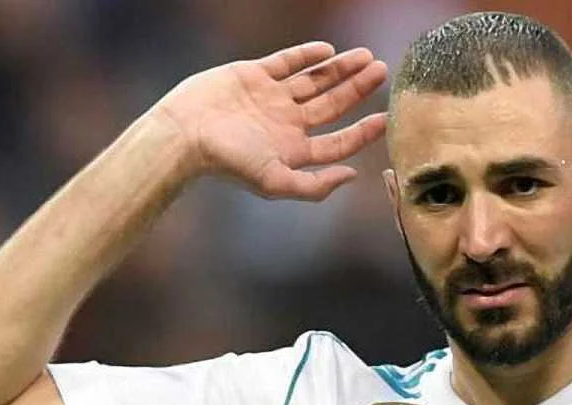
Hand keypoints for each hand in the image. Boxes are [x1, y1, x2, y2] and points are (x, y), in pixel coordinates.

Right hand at [152, 42, 387, 200]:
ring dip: (340, 69)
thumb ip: (314, 186)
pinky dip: (306, 55)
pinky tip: (328, 50)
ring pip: (314, 80)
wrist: (184, 134)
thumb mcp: (274, 183)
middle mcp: (286, 124)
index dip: (364, 131)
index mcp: (294, 150)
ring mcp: (271, 98)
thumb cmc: (227, 163)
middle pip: (332, 105)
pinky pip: (286, 62)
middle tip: (383, 72)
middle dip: (358, 89)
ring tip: (367, 58)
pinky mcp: (253, 75)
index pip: (338, 141)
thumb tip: (352, 177)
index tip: (386, 117)